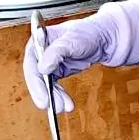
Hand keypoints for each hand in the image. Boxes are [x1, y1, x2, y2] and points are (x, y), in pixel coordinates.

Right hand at [23, 0, 138, 112]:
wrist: (107, 39)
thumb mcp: (74, 39)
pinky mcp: (57, 71)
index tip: (43, 96)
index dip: (35, 81)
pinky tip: (66, 104)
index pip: (31, 62)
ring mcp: (50, 62)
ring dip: (53, 97)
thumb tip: (42, 67)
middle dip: (44, 93)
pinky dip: (59, 96)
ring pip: (45, 84)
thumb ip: (56, 52)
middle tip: (51, 106)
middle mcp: (42, 51)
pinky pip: (54, 87)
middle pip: (36, 76)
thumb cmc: (90, 32)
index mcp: (41, 39)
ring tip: (65, 107)